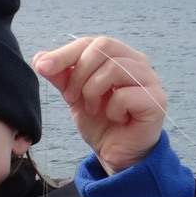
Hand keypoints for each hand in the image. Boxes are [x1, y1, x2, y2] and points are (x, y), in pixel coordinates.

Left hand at [33, 37, 166, 175]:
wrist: (116, 154)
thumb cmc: (100, 123)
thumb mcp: (74, 97)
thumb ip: (61, 77)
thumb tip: (39, 57)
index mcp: (119, 56)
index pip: (91, 42)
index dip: (65, 53)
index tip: (42, 67)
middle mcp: (138, 62)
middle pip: (104, 46)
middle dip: (79, 72)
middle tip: (71, 97)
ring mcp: (150, 80)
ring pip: (115, 68)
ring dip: (93, 91)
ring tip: (92, 109)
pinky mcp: (156, 101)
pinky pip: (126, 95)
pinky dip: (112, 109)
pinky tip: (116, 119)